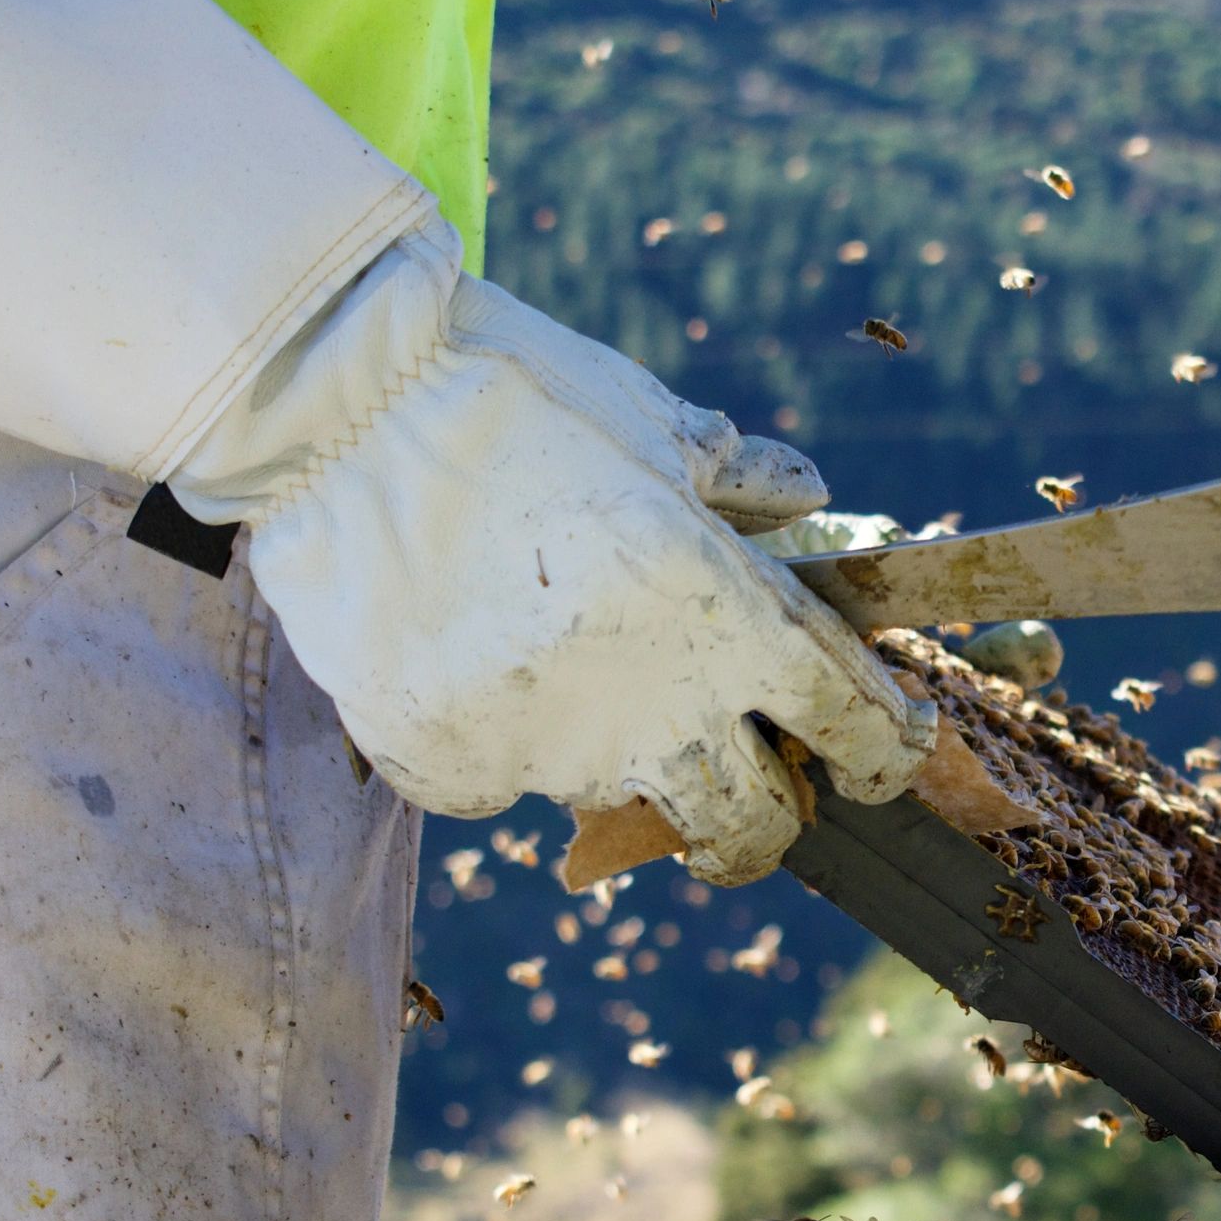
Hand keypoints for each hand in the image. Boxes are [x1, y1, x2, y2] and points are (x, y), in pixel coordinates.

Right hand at [173, 222, 934, 883]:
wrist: (336, 397)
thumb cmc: (514, 390)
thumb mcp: (653, 422)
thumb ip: (739, 484)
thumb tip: (807, 498)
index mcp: (726, 614)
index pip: (849, 721)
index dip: (884, 751)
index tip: (881, 759)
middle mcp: (651, 702)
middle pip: (746, 830)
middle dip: (760, 828)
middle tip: (745, 797)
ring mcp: (543, 745)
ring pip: (608, 794)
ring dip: (607, 752)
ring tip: (552, 653)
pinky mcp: (444, 762)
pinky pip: (490, 778)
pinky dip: (489, 732)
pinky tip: (455, 647)